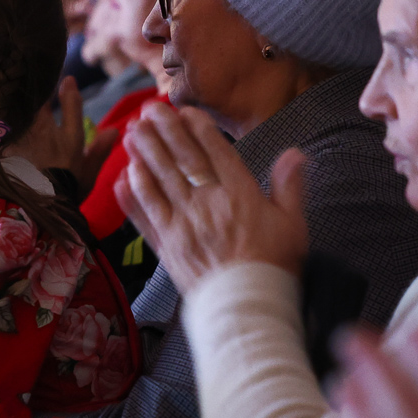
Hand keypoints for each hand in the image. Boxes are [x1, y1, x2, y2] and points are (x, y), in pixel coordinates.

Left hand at [9, 76, 118, 194]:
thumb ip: (99, 151)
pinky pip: (4, 127)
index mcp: (69, 138)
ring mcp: (24, 137)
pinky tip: (0, 120)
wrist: (34, 208)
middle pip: (41, 103)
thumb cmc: (66, 194)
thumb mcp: (88, 175)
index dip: (69, 90)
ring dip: (21, 103)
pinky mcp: (5, 146)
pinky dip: (4, 122)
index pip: (72, 104)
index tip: (67, 79)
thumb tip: (114, 130)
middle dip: (40, 91)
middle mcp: (46, 132)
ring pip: (23, 111)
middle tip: (35, 80)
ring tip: (16, 94)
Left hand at [115, 103, 308, 291]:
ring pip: (157, 182)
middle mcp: (207, 204)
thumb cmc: (275, 266)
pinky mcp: (166, 247)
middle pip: (180, 159)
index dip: (197, 128)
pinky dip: (132, 197)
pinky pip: (145, 217)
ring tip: (131, 132)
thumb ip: (290, 186)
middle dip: (163, 130)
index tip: (184, 110)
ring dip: (142, 154)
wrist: (250, 308)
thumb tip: (295, 152)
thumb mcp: (293, 224)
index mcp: (240, 195)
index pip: (215, 151)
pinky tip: (122, 178)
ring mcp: (183, 225)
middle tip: (149, 109)